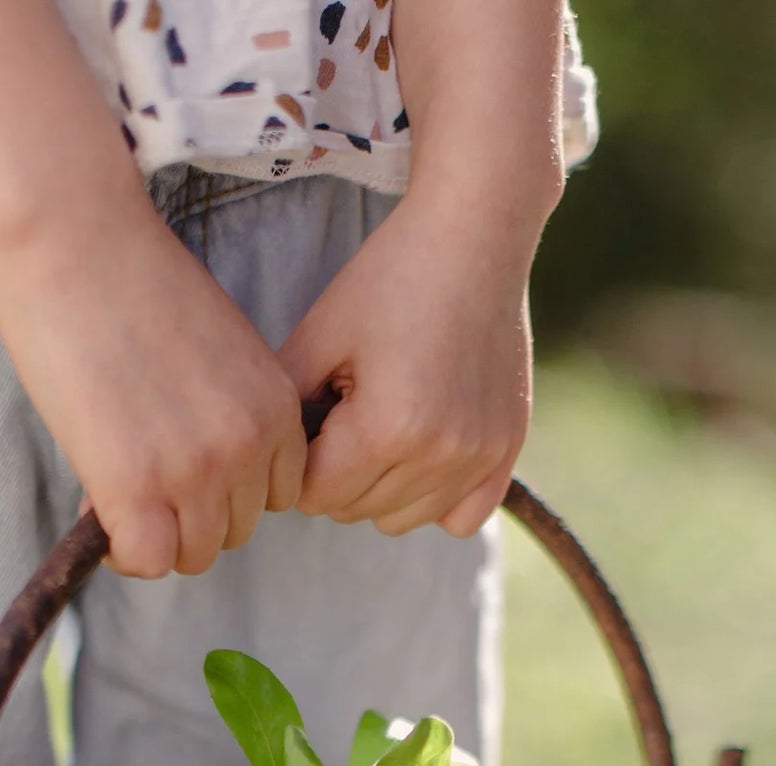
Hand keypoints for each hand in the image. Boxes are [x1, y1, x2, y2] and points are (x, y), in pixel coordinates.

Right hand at [0, 200, 307, 577]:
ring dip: (155, 534)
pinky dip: (123, 551)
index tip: (184, 472)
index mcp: (277, 408)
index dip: (226, 493)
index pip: (275, 496)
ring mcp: (196, 471)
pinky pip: (147, 559)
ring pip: (193, 553)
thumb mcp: (217, 353)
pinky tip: (100, 513)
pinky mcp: (137, 487)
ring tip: (117, 492)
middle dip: (189, 516)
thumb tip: (200, 473)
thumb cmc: (132, 280)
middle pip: (234, 530)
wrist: (75, 241)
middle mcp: (248, 445)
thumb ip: (226, 413)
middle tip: (142, 481)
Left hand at [280, 191, 542, 538]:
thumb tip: (268, 467)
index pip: (314, 495)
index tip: (310, 416)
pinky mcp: (507, 449)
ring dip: (379, 487)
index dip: (298, 460)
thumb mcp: (318, 336)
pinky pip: (460, 518)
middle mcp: (440, 454)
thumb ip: (285, 412)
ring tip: (382, 422)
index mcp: (387, 429)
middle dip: (335, 472)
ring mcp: (480, 456)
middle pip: (354, 511)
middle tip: (345, 408)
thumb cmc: (389, 278)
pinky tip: (423, 452)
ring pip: (399, 520)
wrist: (476, 234)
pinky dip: (434, 497)